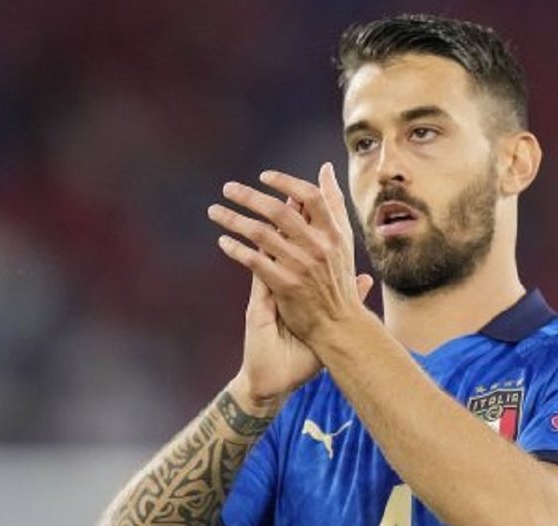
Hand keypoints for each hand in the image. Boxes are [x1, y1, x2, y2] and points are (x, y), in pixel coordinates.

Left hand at [208, 162, 371, 345]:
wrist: (339, 324)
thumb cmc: (339, 277)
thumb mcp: (343, 238)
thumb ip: (334, 203)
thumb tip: (326, 168)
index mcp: (333, 233)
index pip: (310, 197)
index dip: (285, 182)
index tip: (263, 176)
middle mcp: (317, 247)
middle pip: (278, 211)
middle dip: (248, 197)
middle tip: (227, 188)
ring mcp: (300, 266)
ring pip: (260, 234)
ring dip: (233, 219)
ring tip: (214, 211)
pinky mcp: (285, 285)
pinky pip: (253, 261)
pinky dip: (236, 249)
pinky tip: (223, 241)